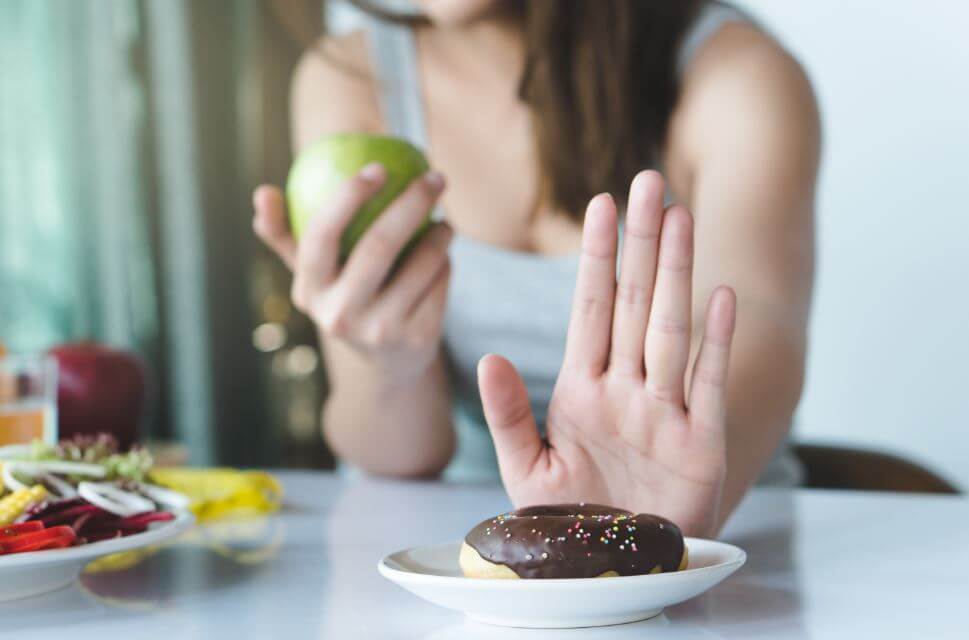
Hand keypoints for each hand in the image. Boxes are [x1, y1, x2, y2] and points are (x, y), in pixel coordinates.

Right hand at [252, 164, 452, 380]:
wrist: (388, 362)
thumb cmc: (346, 297)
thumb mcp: (314, 275)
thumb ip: (285, 235)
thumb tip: (262, 192)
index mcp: (310, 291)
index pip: (320, 236)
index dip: (347, 197)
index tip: (376, 168)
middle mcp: (341, 315)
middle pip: (379, 245)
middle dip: (411, 202)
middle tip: (434, 178)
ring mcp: (380, 331)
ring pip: (421, 262)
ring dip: (440, 233)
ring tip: (442, 220)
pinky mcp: (417, 338)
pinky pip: (440, 282)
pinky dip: (446, 261)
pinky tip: (445, 253)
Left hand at [478, 171, 736, 536]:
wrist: (614, 572)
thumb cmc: (571, 521)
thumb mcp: (527, 469)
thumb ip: (509, 413)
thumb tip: (488, 356)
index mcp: (582, 390)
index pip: (589, 309)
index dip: (596, 257)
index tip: (599, 205)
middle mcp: (627, 390)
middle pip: (633, 303)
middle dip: (640, 244)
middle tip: (648, 182)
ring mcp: (666, 413)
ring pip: (670, 329)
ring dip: (676, 275)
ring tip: (681, 217)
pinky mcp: (701, 446)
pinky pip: (709, 386)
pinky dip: (716, 344)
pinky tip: (722, 296)